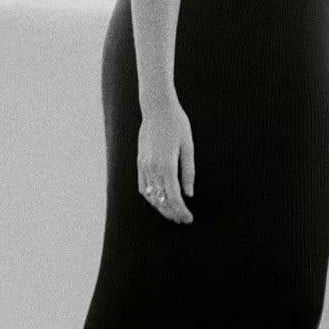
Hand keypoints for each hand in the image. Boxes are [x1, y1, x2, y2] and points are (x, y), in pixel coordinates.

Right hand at [137, 100, 194, 222]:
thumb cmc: (177, 125)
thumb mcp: (188, 147)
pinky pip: (143, 186)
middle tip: (183, 220)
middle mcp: (153, 168)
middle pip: (161, 200)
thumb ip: (188, 171)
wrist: (157, 108)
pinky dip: (150, 197)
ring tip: (172, 213)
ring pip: (151, 196)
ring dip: (161, 207)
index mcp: (167, 166)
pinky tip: (158, 201)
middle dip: (172, 213)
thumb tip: (188, 194)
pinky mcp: (140, 162)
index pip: (173, 198)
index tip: (188, 219)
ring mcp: (144, 166)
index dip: (181, 211)